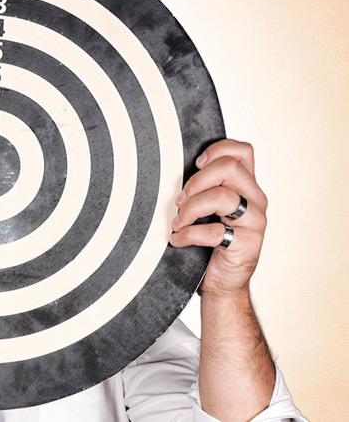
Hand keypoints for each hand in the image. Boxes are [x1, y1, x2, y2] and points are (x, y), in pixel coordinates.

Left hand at [169, 139, 267, 296]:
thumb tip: (175, 170)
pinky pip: (214, 231)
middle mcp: (256, 200)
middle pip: (229, 168)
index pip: (243, 151)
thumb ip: (206, 188)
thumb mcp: (212, 209)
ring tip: (177, 222)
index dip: (218, 149)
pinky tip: (178, 240)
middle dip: (196, 181)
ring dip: (191, 208)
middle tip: (179, 200)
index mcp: (248, 187)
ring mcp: (255, 222)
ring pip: (222, 196)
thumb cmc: (213, 243)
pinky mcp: (247, 244)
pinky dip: (188, 234)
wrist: (223, 282)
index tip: (196, 164)